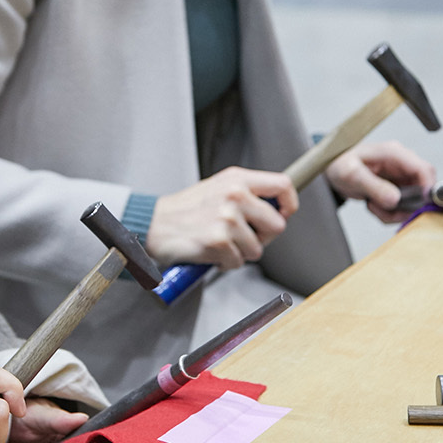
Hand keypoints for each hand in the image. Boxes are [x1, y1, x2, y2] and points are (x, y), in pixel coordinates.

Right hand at [147, 167, 298, 269]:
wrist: (154, 224)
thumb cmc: (186, 209)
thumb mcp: (218, 188)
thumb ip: (247, 193)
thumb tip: (276, 208)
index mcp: (237, 179)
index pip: (283, 185)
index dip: (289, 203)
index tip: (284, 213)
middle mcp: (235, 194)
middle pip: (277, 224)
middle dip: (263, 237)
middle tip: (243, 236)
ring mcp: (227, 218)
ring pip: (258, 249)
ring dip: (241, 252)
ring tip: (221, 242)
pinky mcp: (219, 240)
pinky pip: (238, 262)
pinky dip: (226, 262)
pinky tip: (211, 251)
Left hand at [326, 141, 435, 222]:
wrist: (330, 170)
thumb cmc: (338, 163)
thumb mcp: (352, 175)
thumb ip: (374, 186)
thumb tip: (395, 199)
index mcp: (393, 153)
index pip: (424, 169)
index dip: (427, 188)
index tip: (415, 204)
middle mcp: (400, 163)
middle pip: (423, 187)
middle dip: (408, 205)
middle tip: (387, 209)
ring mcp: (399, 176)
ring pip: (414, 201)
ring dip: (396, 211)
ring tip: (374, 207)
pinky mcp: (396, 187)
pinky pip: (403, 206)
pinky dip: (390, 212)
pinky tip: (373, 205)